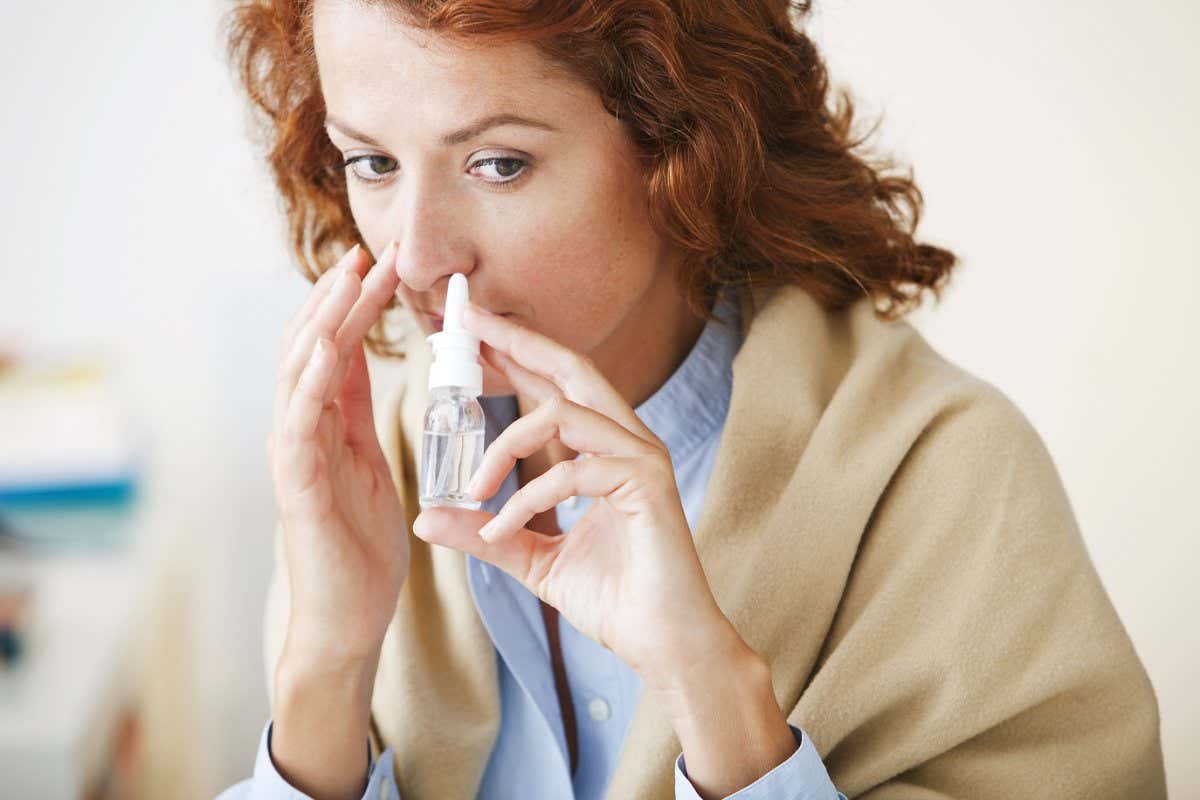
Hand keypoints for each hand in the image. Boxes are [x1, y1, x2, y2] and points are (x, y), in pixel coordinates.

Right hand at [268, 240, 407, 667]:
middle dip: (341, 295)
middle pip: (313, 344)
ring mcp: (292, 454)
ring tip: (350, 277)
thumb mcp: (366, 459)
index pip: (336, 345)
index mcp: (322, 422)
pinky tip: (330, 345)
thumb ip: (355, 408)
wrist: (347, 618)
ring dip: (326, 321)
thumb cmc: (359, 544)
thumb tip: (359, 352)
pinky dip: (312, 380)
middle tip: (372, 248)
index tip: (383, 260)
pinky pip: (298, 423)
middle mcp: (299, 428)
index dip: (356, 301)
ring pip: (299, 371)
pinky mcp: (296, 485)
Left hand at [410, 301, 739, 685]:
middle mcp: (627, 442)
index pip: (556, 386)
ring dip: (507, 443)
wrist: (663, 644)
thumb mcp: (532, 558)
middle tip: (468, 321)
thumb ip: (486, 534)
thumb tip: (426, 516)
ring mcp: (641, 458)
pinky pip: (574, 471)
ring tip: (475, 486)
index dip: (515, 354)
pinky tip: (501, 527)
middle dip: (517, 341)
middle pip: (571, 367)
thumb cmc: (613, 597)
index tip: (471, 333)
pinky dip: (528, 498)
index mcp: (604, 450)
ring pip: (564, 413)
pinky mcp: (647, 485)